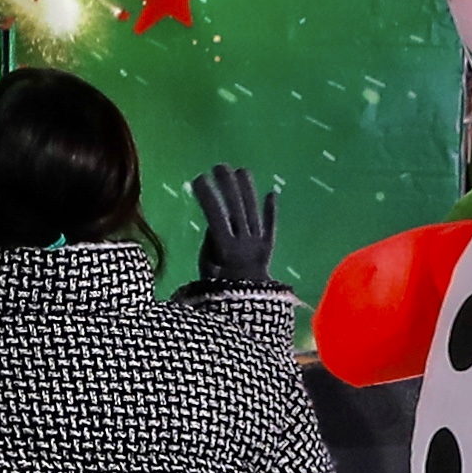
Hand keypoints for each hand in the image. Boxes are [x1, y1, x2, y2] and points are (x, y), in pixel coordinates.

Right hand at [189, 166, 278, 292]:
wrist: (248, 306)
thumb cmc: (220, 289)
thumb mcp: (207, 268)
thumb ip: (211, 243)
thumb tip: (215, 223)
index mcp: (226, 247)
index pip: (215, 214)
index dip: (208, 195)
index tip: (199, 178)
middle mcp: (245, 241)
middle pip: (237, 207)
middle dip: (227, 184)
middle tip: (219, 166)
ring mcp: (259, 242)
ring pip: (254, 211)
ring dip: (248, 190)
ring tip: (242, 170)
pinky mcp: (269, 246)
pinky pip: (271, 226)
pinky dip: (272, 211)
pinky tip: (272, 193)